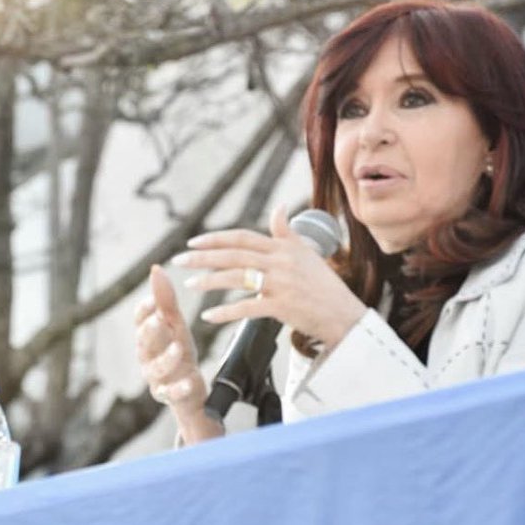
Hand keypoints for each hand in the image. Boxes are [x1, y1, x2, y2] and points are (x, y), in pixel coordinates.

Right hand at [134, 265, 221, 443]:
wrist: (188, 389)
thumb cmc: (178, 352)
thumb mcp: (175, 325)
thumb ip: (165, 300)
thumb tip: (156, 269)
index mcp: (147, 336)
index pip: (139, 321)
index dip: (144, 311)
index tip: (153, 301)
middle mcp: (147, 356)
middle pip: (143, 343)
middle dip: (150, 332)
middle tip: (159, 321)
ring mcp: (156, 378)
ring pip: (155, 369)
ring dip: (166, 359)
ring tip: (178, 349)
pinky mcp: (169, 395)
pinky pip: (171, 393)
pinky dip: (179, 388)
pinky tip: (189, 381)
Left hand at [171, 206, 365, 347]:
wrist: (344, 315)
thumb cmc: (324, 286)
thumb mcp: (307, 253)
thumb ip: (287, 232)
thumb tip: (278, 208)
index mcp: (283, 247)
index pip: (242, 238)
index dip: (215, 238)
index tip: (193, 241)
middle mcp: (280, 262)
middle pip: (233, 255)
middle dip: (203, 256)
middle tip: (179, 260)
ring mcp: (281, 284)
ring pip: (237, 278)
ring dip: (209, 282)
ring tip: (190, 286)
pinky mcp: (282, 307)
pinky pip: (247, 308)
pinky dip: (225, 313)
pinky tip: (209, 317)